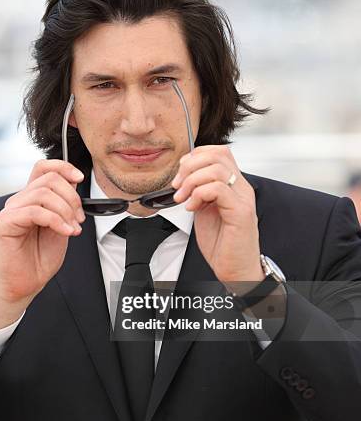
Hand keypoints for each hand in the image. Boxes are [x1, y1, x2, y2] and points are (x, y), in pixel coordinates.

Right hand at [0, 159, 84, 323]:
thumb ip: (64, 205)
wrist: (25, 284)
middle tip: (79, 219)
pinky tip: (65, 232)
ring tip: (72, 228)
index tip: (79, 178)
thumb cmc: (40, 259)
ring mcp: (10, 210)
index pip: (43, 167)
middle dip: (72, 197)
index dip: (63, 167)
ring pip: (43, 193)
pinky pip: (35, 211)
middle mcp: (19, 201)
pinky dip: (56, 221)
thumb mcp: (61, 225)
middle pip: (49, 179)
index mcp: (31, 198)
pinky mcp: (3, 223)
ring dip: (65, 211)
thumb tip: (74, 183)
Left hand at [171, 145, 263, 291]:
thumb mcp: (204, 209)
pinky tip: (192, 208)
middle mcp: (241, 188)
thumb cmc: (222, 243)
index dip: (194, 157)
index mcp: (233, 185)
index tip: (180, 175)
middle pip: (218, 154)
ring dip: (191, 181)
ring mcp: (243, 198)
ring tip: (183, 198)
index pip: (218, 151)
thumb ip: (198, 191)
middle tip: (178, 185)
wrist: (235, 269)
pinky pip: (218, 188)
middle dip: (190, 166)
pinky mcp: (241, 212)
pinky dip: (199, 194)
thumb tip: (183, 177)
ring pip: (217, 168)